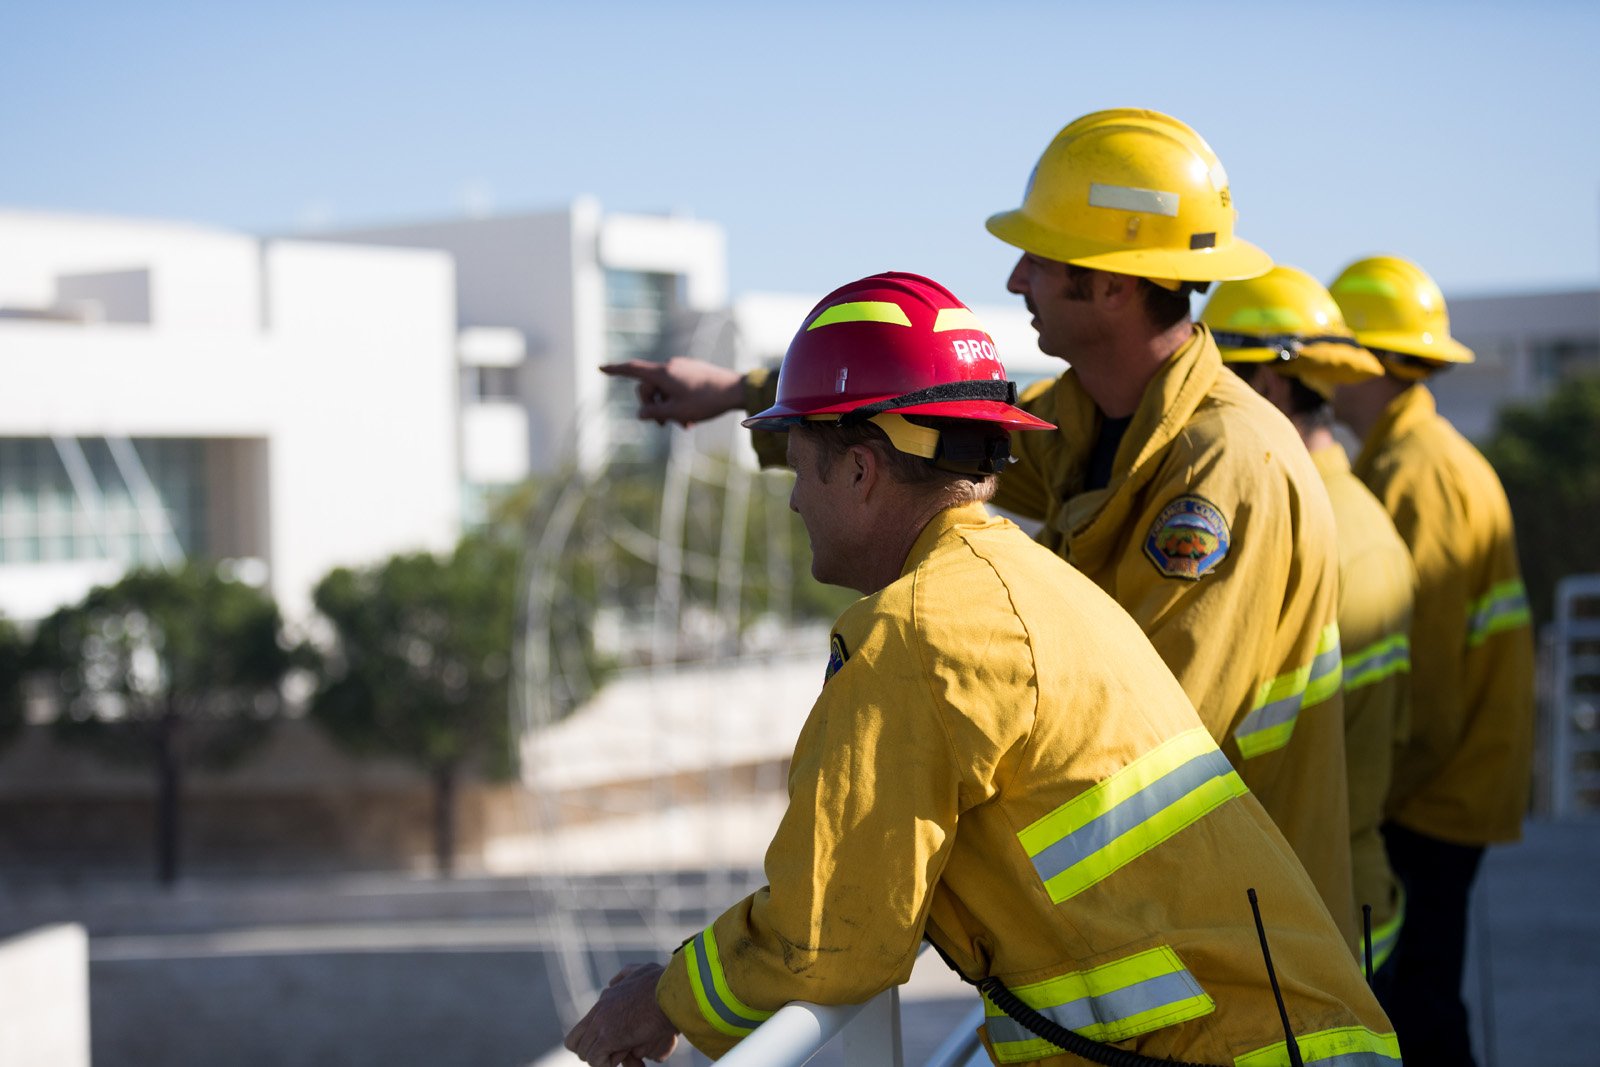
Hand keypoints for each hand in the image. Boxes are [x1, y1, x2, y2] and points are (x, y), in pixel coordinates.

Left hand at [564, 962, 678, 1066]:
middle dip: (594, 1052)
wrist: (671, 991)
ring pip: (585, 1053)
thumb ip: (625, 975)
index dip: (593, 1040)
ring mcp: (601, 1024)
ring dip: (604, 1059)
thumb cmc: (663, 982)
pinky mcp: (608, 1037)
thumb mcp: (640, 970)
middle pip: (575, 1043)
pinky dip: (608, 1064)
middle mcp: (599, 1011)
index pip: (584, 1026)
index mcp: (606, 998)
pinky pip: (596, 1060)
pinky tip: (627, 1057)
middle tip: (615, 1054)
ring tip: (625, 1054)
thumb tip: (612, 982)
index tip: (614, 1045)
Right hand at [601, 357, 744, 426]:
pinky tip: (691, 417)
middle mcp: (671, 366)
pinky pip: (677, 386)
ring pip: (664, 389)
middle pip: (649, 387)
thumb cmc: (707, 401)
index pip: (633, 370)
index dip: (615, 370)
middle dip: (652, 406)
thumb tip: (640, 414)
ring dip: (668, 407)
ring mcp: (683, 367)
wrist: (736, 390)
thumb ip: (654, 413)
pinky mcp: (693, 371)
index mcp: (664, 373)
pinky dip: (678, 401)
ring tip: (684, 424)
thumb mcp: (677, 412)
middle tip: (665, 426)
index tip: (600, 368)